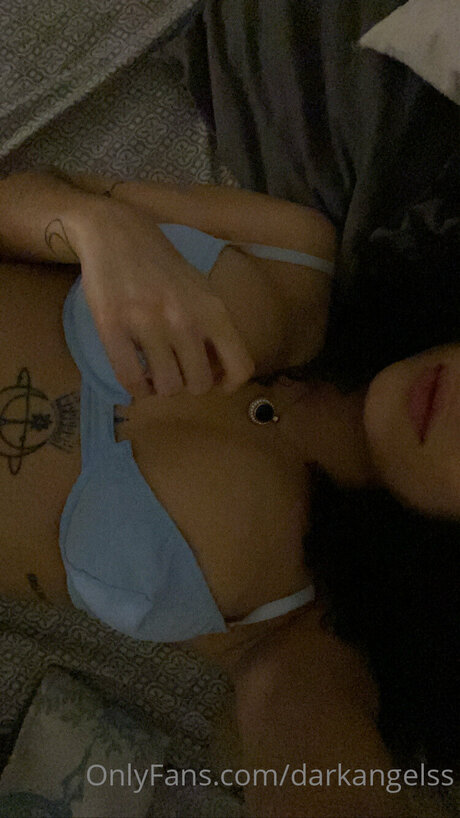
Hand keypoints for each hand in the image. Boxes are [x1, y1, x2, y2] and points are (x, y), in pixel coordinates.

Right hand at [65, 197, 254, 398]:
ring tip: (155, 374)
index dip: (228, 384)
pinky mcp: (112, 326)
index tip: (214, 380)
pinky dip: (136, 390)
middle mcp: (185, 319)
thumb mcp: (201, 291)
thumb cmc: (162, 267)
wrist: (117, 233)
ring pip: (167, 387)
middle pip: (199, 384)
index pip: (240, 367)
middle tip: (176, 372)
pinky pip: (131, 379)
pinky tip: (137, 380)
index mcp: (213, 310)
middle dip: (188, 385)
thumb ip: (213, 328)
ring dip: (161, 388)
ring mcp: (148, 323)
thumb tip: (219, 373)